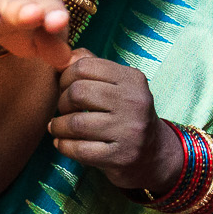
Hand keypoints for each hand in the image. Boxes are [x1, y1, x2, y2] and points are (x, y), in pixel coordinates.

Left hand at [51, 50, 182, 191]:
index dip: (65, 76)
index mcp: (132, 79)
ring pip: (75, 123)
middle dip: (61, 102)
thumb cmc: (127, 114)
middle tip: (63, 110)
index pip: (84, 66)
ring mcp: (129, 131)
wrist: (155, 154)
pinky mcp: (121, 156)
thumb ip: (93, 67)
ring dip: (58, 126)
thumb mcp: (119, 86)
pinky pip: (79, 149)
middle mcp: (134, 102)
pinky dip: (63, 145)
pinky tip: (62, 142)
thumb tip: (64, 56)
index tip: (64, 88)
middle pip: (77, 92)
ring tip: (57, 127)